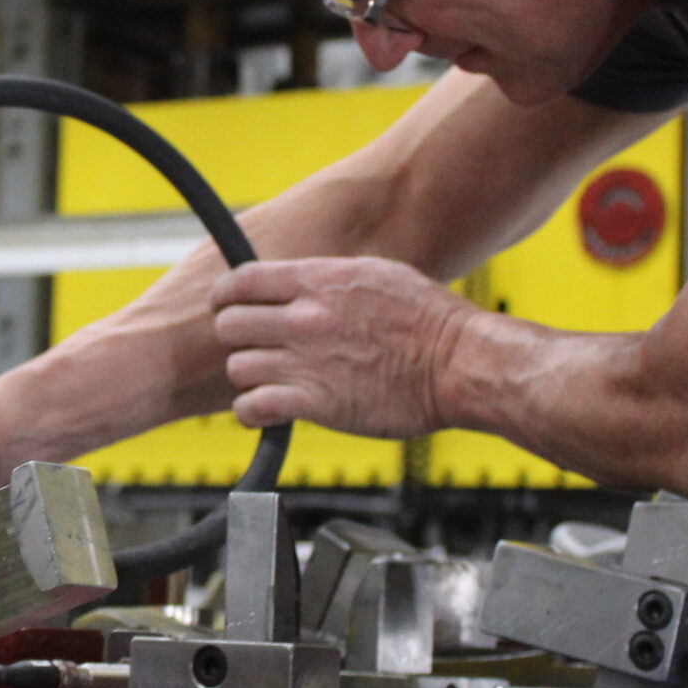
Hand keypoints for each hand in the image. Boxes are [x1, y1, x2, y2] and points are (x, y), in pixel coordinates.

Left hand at [210, 257, 472, 436]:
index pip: (241, 281)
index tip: (228, 308)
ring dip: (248, 377)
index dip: (226, 297)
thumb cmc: (429, 320)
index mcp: (319, 280)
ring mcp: (308, 360)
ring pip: (238, 367)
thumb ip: (328, 279)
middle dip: (235, 338)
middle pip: (229, 325)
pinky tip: (265, 412)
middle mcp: (306, 317)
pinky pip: (253, 407)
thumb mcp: (375, 274)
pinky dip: (251, 412)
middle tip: (252, 348)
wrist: (461, 363)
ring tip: (267, 382)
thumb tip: (298, 282)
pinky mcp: (317, 403)